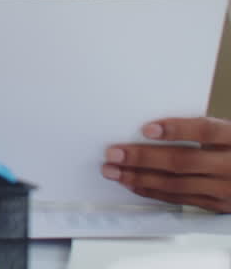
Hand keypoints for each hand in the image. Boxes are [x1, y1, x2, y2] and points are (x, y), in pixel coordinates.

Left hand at [102, 117, 230, 212]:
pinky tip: (133, 184)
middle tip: (113, 152)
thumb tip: (152, 125)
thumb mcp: (229, 131)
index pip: (206, 131)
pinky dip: (153, 191)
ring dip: (140, 178)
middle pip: (184, 161)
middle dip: (144, 158)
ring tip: (112, 170)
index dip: (176, 130)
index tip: (147, 128)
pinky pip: (181, 199)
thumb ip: (201, 129)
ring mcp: (227, 190)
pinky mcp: (219, 206)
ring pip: (178, 185)